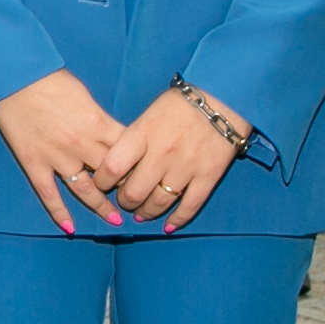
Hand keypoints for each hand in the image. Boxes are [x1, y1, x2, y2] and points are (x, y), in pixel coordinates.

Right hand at [0, 70, 126, 233]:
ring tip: (115, 219)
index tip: (146, 174)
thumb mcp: (85, 95)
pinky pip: (49, 194)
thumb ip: (99, 119)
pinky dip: (59, 213)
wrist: (13, 76)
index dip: (140, 166)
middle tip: (136, 199)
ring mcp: (57, 157)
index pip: (129, 153)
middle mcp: (82, 145)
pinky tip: (70, 227)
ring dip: (102, 207)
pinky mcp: (34, 163)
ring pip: (86, 191)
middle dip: (126, 187)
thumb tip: (110, 136)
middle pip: (113, 175)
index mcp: (98, 124)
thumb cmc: (50, 78)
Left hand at [97, 83, 245, 232]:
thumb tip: (117, 166)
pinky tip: (168, 225)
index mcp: (142, 134)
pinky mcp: (207, 177)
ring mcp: (185, 167)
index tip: (102, 182)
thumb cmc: (180, 103)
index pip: (111, 167)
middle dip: (124, 201)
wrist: (223, 98)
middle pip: (133, 192)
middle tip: (125, 199)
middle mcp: (161, 153)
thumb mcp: (148, 113)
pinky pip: (189, 207)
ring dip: (146, 212)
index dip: (101, 181)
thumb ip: (133, 139)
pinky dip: (177, 220)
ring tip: (142, 213)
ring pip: (158, 202)